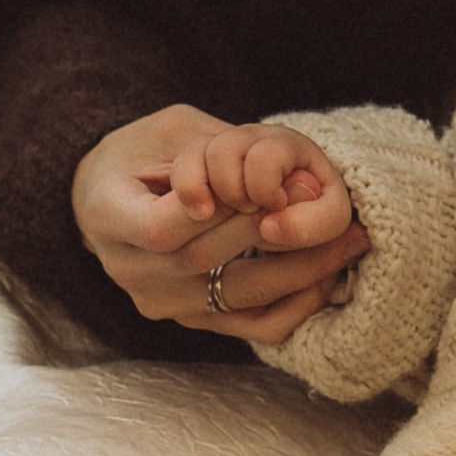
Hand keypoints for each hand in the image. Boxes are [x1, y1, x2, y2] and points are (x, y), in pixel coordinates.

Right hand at [72, 102, 366, 341]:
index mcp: (107, 218)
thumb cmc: (143, 152)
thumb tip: (280, 183)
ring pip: (236, 299)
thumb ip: (213, 148)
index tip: (268, 189)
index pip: (162, 229)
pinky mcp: (192, 320)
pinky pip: (252, 326)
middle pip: (204, 263)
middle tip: (325, 205)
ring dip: (300, 269)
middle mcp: (130, 271)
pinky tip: (328, 275)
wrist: (110, 196)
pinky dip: (296, 305)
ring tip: (349, 241)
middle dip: (271, 231)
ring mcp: (161, 302)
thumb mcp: (169, 129)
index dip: (215, 212)